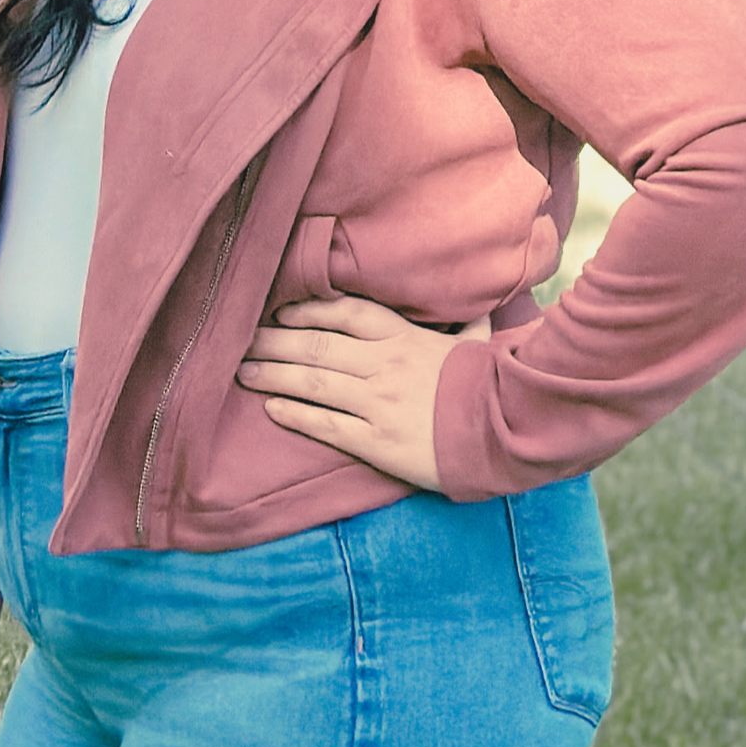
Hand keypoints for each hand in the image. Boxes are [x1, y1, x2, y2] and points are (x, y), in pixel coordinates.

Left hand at [234, 294, 487, 490]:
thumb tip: (483, 304)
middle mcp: (384, 365)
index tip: (279, 309)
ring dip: (273, 375)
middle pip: (317, 346)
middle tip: (240, 339)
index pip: (346, 313)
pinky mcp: (377, 441)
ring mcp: (378, 403)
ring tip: (243, 371)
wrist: (505, 436)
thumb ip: (469, 326)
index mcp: (404, 338)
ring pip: (313, 382)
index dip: (308, 308)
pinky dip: (295, 415)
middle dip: (275, 341)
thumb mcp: (477, 349)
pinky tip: (271, 408)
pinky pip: (326, 425)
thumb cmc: (488, 390)